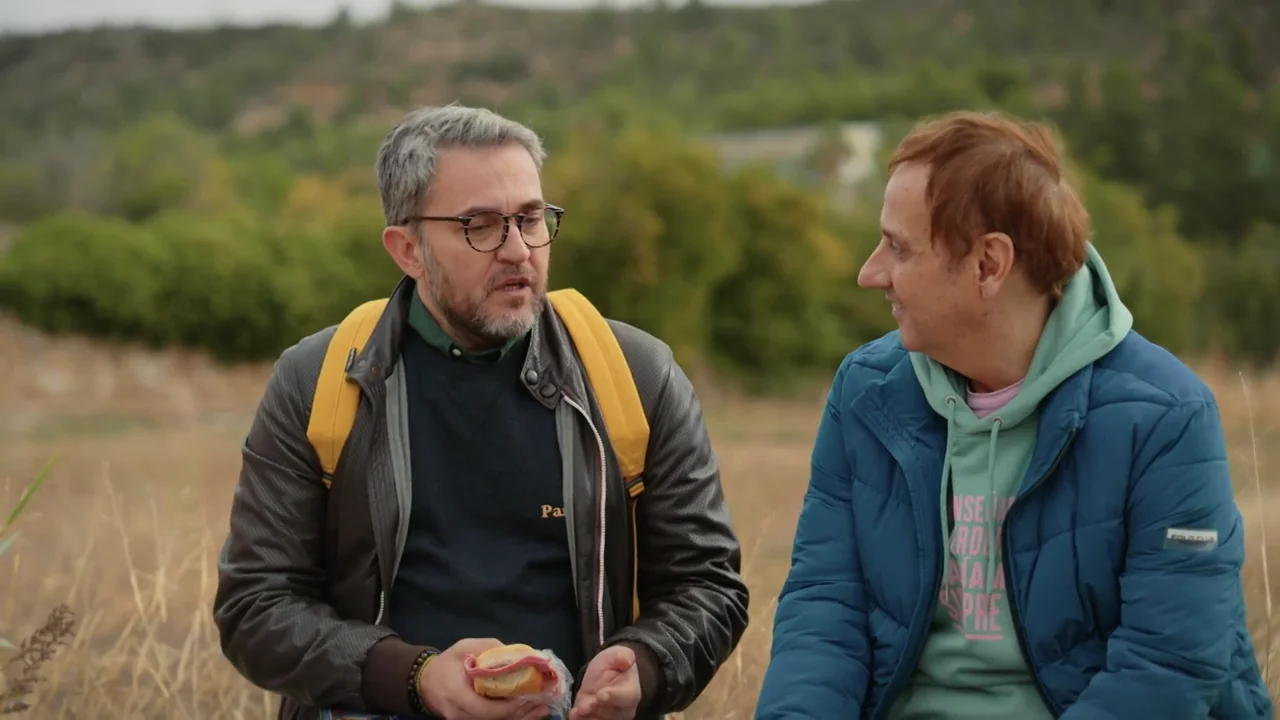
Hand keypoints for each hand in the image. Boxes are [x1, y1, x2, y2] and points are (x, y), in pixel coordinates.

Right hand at [419, 638, 548, 719]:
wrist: (425, 681)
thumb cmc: (447, 663)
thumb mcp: (465, 647)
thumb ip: (490, 649)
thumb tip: (520, 654)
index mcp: (457, 695)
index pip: (486, 709)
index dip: (509, 706)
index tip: (527, 696)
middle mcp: (460, 714)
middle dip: (520, 714)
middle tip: (543, 704)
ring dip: (519, 718)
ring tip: (541, 710)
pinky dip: (509, 718)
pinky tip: (526, 713)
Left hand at [568, 645, 641, 719]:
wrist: (603, 674)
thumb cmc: (613, 664)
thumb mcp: (616, 654)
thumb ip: (623, 656)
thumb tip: (627, 660)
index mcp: (631, 691)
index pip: (627, 697)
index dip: (615, 697)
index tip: (601, 695)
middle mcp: (624, 709)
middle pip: (612, 714)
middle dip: (597, 709)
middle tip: (584, 707)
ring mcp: (610, 717)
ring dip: (588, 718)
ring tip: (577, 712)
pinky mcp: (597, 719)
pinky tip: (574, 715)